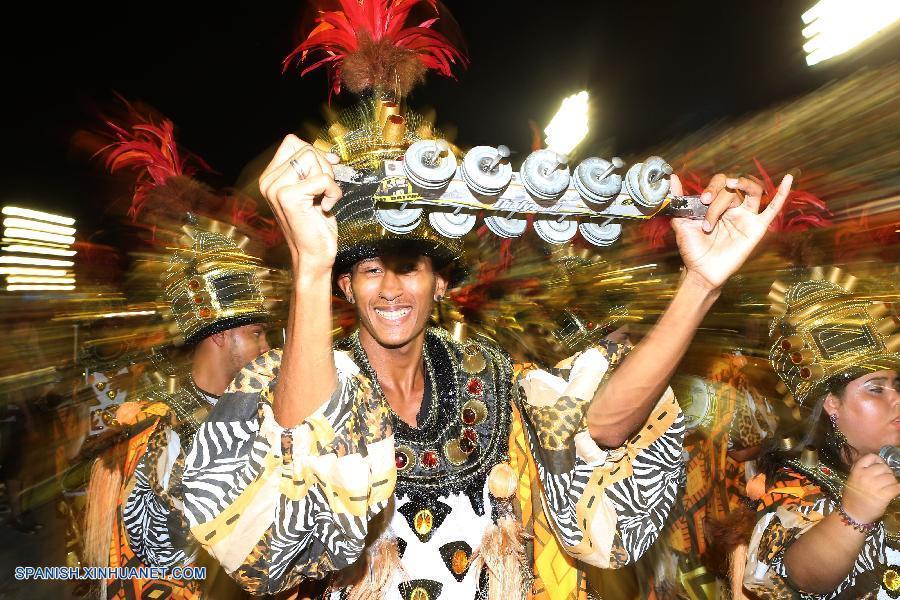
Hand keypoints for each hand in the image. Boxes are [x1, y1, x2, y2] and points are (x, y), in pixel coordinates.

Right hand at [258, 135, 341, 270]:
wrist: (313, 256)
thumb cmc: (315, 227)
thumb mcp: (313, 191)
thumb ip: (313, 169)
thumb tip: (331, 154)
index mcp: (271, 177)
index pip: (293, 142)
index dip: (316, 154)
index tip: (326, 173)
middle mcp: (269, 181)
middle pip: (305, 148)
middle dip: (324, 167)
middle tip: (323, 191)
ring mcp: (276, 188)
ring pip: (312, 159)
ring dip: (328, 179)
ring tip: (323, 199)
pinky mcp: (288, 197)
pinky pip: (322, 179)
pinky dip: (332, 192)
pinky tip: (325, 208)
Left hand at [671, 172, 792, 290]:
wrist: (701, 271)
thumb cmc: (693, 249)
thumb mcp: (682, 222)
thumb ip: (679, 200)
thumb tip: (673, 178)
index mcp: (717, 204)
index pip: (720, 184)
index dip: (712, 187)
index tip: (701, 200)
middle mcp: (733, 208)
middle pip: (733, 189)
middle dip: (718, 195)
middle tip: (707, 203)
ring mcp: (746, 217)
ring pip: (752, 191)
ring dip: (743, 184)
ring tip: (732, 185)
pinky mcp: (756, 228)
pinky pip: (773, 209)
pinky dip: (782, 194)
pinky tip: (789, 179)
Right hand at [842, 453, 899, 524]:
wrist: (853, 513)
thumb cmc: (854, 496)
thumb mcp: (853, 479)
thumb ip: (862, 470)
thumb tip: (878, 463)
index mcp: (857, 470)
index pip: (871, 457)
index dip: (878, 461)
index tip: (879, 467)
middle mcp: (865, 476)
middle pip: (884, 467)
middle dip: (887, 473)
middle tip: (885, 480)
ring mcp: (874, 485)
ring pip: (891, 478)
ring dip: (892, 483)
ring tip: (888, 488)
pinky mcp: (883, 496)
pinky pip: (897, 488)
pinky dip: (898, 489)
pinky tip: (895, 491)